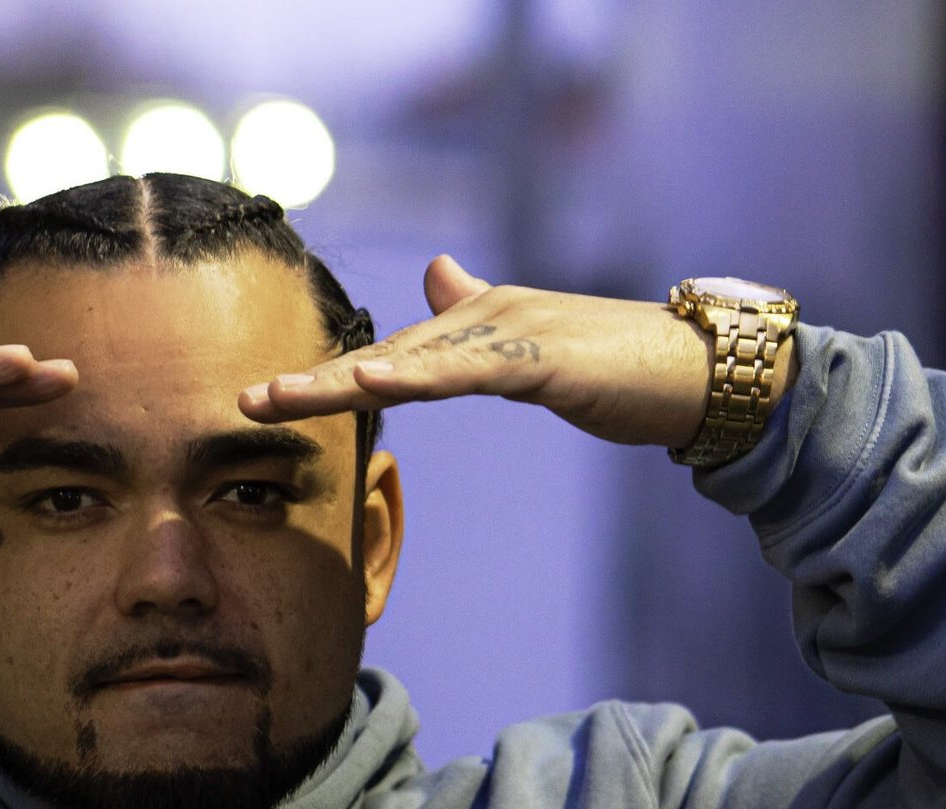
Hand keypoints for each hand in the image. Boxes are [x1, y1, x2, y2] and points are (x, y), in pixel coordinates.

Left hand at [240, 255, 783, 450]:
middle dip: (312, 382)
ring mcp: (515, 336)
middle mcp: (486, 322)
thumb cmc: (621, 363)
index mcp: (479, 330)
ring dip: (342, 383)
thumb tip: (436, 271)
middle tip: (245, 401)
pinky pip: (470, 371)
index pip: (392, 358)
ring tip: (280, 397)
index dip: (328, 379)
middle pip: (386, 356)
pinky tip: (370, 380)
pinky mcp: (546, 359)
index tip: (267, 399)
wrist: (700, 369)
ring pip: (414, 362)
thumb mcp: (535, 341)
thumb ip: (481, 312)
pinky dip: (419, 375)